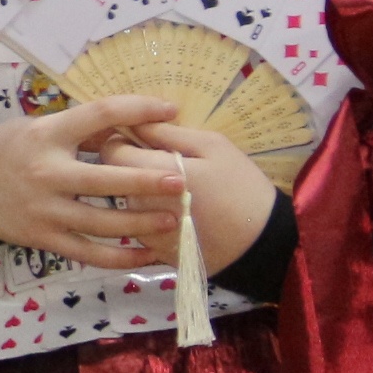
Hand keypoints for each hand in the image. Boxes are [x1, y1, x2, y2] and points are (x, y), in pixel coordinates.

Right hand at [0, 97, 188, 270]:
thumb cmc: (7, 149)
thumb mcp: (38, 128)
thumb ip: (80, 129)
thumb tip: (131, 124)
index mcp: (48, 135)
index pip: (99, 114)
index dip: (137, 110)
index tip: (170, 109)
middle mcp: (47, 172)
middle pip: (106, 178)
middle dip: (147, 180)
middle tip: (182, 180)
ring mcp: (45, 209)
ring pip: (102, 222)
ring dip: (141, 223)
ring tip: (174, 220)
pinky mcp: (43, 238)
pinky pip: (87, 252)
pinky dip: (118, 257)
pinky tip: (144, 256)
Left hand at [102, 123, 277, 275]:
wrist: (261, 244)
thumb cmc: (240, 186)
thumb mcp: (213, 147)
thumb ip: (168, 133)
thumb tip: (135, 121)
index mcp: (153, 173)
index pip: (111, 151)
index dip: (121, 140)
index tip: (140, 138)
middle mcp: (139, 204)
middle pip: (114, 177)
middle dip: (129, 165)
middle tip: (159, 160)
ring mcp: (143, 231)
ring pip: (124, 202)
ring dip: (138, 191)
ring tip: (170, 188)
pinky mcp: (152, 251)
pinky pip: (138, 225)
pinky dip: (148, 215)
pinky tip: (175, 212)